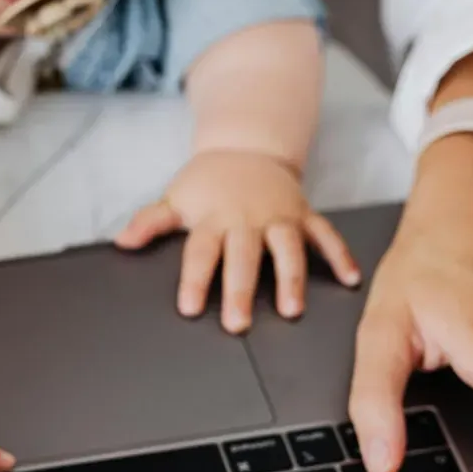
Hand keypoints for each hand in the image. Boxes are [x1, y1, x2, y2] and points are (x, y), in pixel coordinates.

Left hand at [115, 149, 360, 333]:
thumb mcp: (176, 198)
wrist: (246, 147)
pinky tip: (350, 279)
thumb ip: (151, 222)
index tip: (189, 307)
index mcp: (215, 219)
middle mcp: (248, 219)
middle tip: (237, 323)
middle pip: (243, 257)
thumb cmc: (208, 182)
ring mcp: (280, 217)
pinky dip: (340, 255)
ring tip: (292, 309)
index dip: (194, 279)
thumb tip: (121, 242)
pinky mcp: (304, 215)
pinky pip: (325, 235)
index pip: (202, 252)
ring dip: (291, 278)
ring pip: (287, 249)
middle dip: (241, 290)